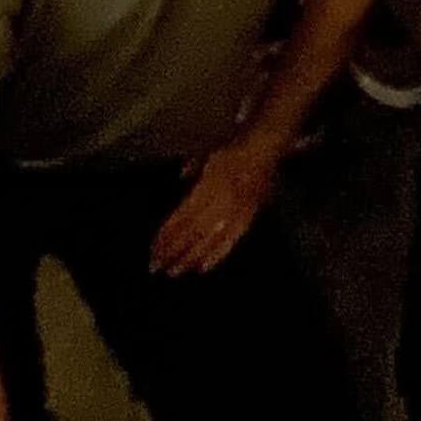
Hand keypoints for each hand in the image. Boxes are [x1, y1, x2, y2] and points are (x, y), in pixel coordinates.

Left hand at [149, 130, 284, 275]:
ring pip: (208, 241)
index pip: (181, 218)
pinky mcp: (247, 220)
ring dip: (189, 258)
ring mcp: (234, 214)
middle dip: (172, 251)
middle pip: (191, 233)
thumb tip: (182, 175)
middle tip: (156, 267)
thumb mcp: (209, 152)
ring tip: (175, 272)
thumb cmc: (237, 148)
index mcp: (206, 188)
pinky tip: (203, 267)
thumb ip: (194, 166)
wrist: (267, 150)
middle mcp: (219, 203)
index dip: (166, 235)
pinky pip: (230, 242)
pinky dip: (217, 255)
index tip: (153, 249)